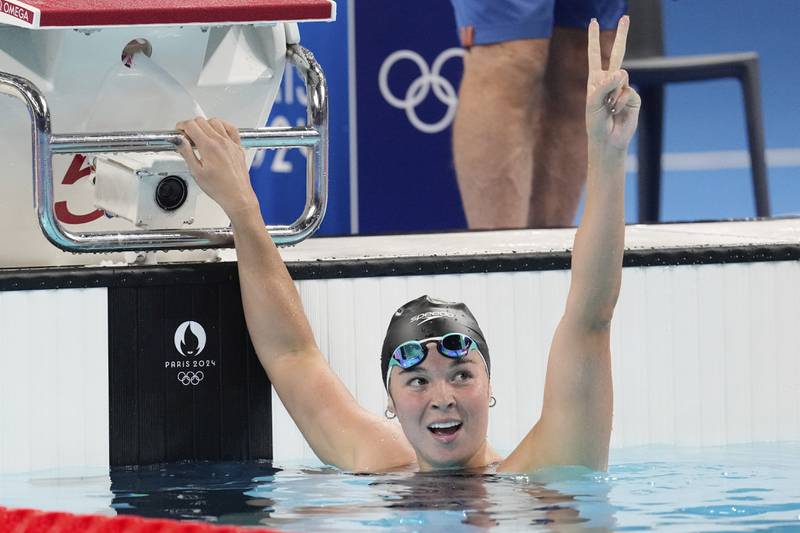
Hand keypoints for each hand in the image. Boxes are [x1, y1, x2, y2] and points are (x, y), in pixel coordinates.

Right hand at [175, 117, 259, 219]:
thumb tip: (179, 141)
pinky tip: (218, 132)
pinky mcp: (238, 147)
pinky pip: (231, 128)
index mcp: (209, 147)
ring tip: (201, 136)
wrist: (237, 196)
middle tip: (187, 137)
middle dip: (191, 126)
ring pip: (216, 122)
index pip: (191, 125)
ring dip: (206, 125)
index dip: (182, 126)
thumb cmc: (219, 188)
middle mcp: (221, 142)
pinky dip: (222, 126)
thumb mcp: (196, 172)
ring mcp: (231, 143)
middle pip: (202, 121)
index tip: (179, 132)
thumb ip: (186, 153)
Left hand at [586, 16, 640, 152]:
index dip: (594, 39)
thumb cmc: (595, 122)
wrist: (607, 140)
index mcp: (596, 80)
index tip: (594, 22)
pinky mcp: (633, 97)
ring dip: (612, 94)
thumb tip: (623, 71)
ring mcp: (623, 88)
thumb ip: (604, 85)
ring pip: (621, 77)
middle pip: (618, 53)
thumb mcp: (593, 103)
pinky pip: (628, 91)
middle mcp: (610, 81)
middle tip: (626, 17)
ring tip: (608, 108)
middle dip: (622, 35)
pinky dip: (620, 102)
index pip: (596, 55)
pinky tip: (616, 112)